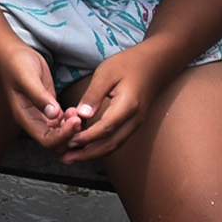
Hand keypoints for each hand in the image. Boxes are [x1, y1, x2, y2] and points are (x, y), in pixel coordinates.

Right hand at [0, 43, 84, 154]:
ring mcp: (42, 116)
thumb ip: (40, 97)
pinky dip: (72, 121)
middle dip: (70, 136)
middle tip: (80, 118)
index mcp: (25, 118)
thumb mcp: (27, 78)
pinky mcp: (50, 108)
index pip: (46, 140)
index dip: (63, 136)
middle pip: (55, 142)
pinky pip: (63, 123)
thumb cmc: (17, 64)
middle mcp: (34, 121)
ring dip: (73, 129)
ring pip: (61, 134)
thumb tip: (54, 114)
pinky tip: (77, 110)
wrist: (13, 53)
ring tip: (79, 112)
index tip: (75, 121)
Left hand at [52, 47, 176, 163]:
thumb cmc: (129, 64)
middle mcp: (135, 119)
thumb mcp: (106, 73)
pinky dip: (101, 146)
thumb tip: (81, 115)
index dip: (87, 138)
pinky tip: (87, 147)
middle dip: (87, 154)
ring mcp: (136, 123)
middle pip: (111, 144)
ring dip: (94, 154)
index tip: (69, 141)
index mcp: (128, 105)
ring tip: (73, 157)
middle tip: (66, 158)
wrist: (154, 63)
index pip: (106, 129)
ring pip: (115, 145)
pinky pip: (117, 139)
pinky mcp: (133, 123)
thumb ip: (93, 95)